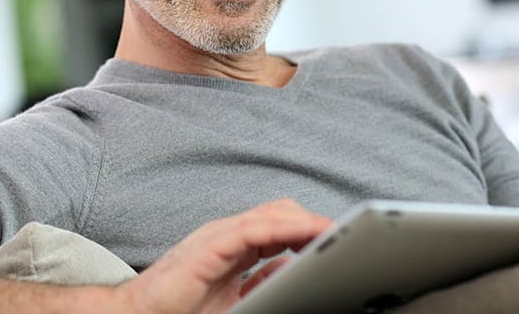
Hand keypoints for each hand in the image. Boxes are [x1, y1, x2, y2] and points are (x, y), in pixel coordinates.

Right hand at [116, 199, 331, 313]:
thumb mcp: (234, 298)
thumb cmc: (179, 310)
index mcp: (234, 247)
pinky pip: (255, 229)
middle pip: (280, 214)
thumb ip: (261, 282)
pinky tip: (306, 234)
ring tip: (333, 233)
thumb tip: (291, 275)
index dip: (308, 230)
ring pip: (272, 215)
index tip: (335, 239)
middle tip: (340, 237)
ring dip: (306, 222)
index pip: (279, 227)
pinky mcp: (211, 245)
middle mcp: (229, 235)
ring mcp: (219, 235)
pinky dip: (285, 229)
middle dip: (310, 222)